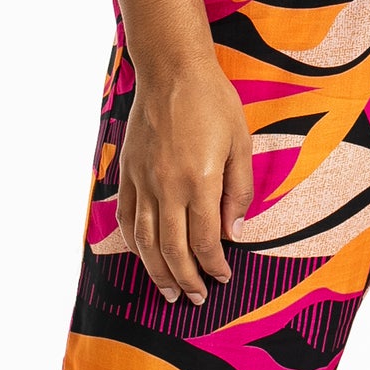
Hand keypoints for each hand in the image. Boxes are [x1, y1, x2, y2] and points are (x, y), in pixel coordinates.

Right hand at [115, 55, 255, 305]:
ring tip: (168, 292)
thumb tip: (233, 231)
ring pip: (145, 240)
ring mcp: (142, 181)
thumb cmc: (213, 102)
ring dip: (157, 271)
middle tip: (195, 299)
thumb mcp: (241, 143)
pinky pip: (127, 218)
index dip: (213, 266)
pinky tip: (144, 256)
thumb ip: (238, 192)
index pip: (204, 240)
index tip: (222, 278)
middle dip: (186, 280)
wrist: (171, 70)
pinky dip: (135, 243)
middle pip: (173, 249)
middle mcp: (167, 186)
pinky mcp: (127, 173)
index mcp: (200, 180)